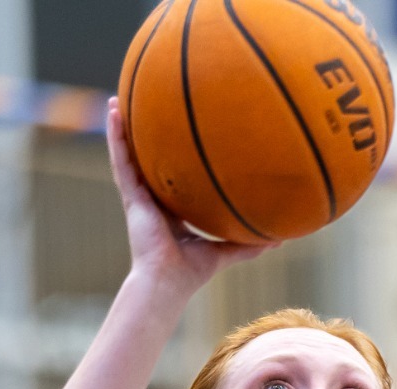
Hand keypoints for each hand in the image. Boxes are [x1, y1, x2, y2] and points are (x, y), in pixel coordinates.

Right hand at [106, 98, 269, 295]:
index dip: (171, 160)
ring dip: (121, 127)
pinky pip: (121, 159)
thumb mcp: (225, 251)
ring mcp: (138, 196)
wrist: (168, 281)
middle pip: (146, 161)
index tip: (176, 138)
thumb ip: (248, 244)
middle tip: (145, 108)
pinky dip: (115, 135)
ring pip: (127, 154)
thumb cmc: (192, 272)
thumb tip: (281, 238)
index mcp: (170, 211)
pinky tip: (115, 110)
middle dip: (143, 137)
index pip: (169, 179)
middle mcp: (151, 200)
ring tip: (117, 98)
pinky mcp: (131, 195)